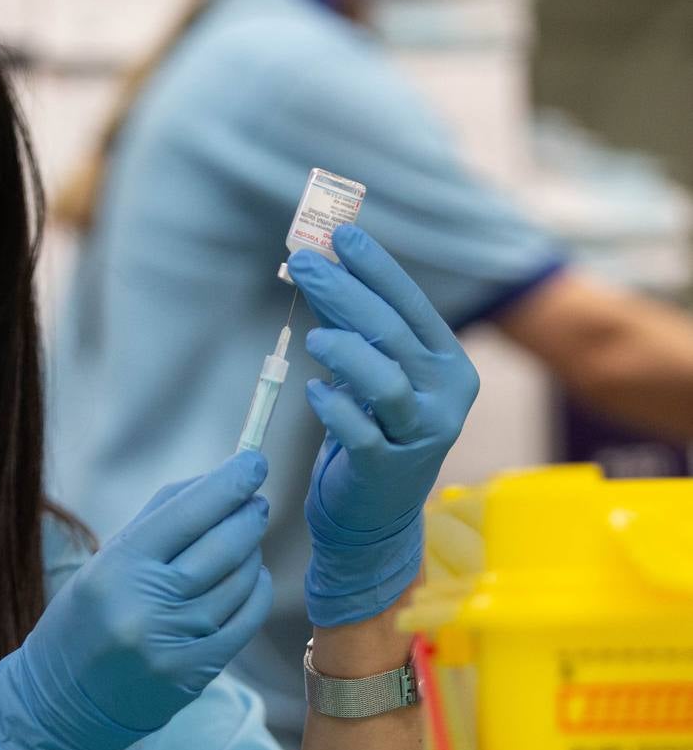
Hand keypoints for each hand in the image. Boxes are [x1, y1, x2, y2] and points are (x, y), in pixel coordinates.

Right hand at [0, 452, 273, 749]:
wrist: (62, 701)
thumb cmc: (83, 619)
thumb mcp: (106, 561)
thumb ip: (159, 520)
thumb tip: (214, 483)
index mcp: (119, 568)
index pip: (188, 514)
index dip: (227, 484)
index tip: (253, 462)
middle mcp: (148, 605)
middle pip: (222, 547)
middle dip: (247, 515)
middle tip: (256, 500)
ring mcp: (175, 643)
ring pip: (239, 582)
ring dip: (251, 553)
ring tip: (245, 540)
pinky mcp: (195, 673)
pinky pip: (244, 621)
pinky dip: (254, 592)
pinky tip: (250, 577)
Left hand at [287, 226, 478, 626]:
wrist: (374, 515)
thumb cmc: (370, 430)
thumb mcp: (369, 373)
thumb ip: (354, 327)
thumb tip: (321, 265)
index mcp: (447, 363)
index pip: (411, 304)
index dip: (376, 267)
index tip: (339, 234)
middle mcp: (446, 394)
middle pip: (394, 333)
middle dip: (345, 292)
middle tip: (302, 262)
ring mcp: (423, 433)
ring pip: (387, 382)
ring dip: (347, 352)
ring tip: (314, 336)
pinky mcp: (390, 469)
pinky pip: (361, 432)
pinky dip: (335, 408)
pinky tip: (314, 391)